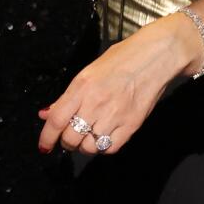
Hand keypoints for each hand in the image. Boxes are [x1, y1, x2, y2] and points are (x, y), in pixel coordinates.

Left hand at [37, 15, 192, 155]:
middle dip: (67, 141)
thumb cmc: (125, 57)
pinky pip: (111, 148)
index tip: (45, 146)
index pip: (56, 120)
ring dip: (86, 145)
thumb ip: (69, 96)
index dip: (47, 138)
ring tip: (91, 135)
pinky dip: (105, 146)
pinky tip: (106, 136)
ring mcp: (116, 115)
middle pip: (71, 138)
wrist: (158, 55)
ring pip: (89, 147)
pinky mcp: (133, 124)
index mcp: (82, 86)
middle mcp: (96, 102)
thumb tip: (47, 114)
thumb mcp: (90, 71)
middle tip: (72, 135)